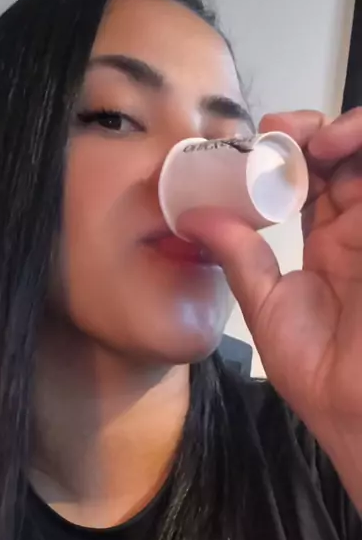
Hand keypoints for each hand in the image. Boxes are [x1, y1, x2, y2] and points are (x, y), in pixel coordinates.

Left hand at [178, 108, 361, 447]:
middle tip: (284, 134)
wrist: (351, 407)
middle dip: (314, 132)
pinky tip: (341, 148)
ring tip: (317, 139)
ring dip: (348, 133)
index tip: (257, 148)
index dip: (286, 155)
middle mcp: (356, 230)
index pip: (309, 180)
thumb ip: (239, 256)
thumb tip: (195, 217)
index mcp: (326, 244)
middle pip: (343, 158)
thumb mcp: (265, 304)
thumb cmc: (317, 368)